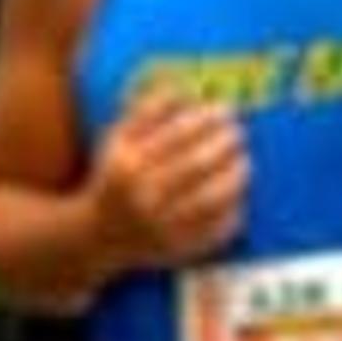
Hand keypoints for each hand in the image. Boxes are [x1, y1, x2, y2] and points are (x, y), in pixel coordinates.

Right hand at [86, 90, 248, 270]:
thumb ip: (145, 112)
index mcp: (127, 164)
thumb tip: (184, 91)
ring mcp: (161, 226)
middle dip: (225, 145)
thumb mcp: (116, 140)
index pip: (176, 134)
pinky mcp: (177, 249)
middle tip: (239, 133)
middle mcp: (142, 195)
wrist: (98, 236)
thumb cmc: (114, 178)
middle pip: (196, 164)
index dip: (206, 119)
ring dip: (234, 176)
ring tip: (244, 162)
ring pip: (210, 198)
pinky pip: (215, 230)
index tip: (226, 109)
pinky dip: (232, 211)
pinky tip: (238, 196)